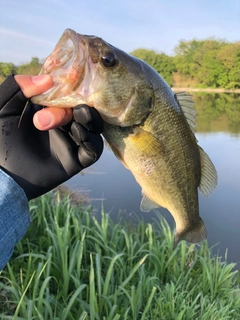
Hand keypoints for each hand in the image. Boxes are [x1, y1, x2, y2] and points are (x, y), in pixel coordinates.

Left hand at [0, 75, 103, 199]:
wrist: (2, 174)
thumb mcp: (3, 107)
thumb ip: (17, 88)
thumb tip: (47, 78)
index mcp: (48, 111)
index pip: (68, 95)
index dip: (71, 88)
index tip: (68, 83)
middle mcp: (63, 126)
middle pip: (82, 110)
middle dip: (77, 105)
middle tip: (64, 107)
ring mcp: (70, 143)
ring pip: (93, 127)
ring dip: (89, 119)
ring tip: (77, 115)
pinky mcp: (76, 161)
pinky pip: (94, 149)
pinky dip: (92, 139)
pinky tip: (78, 132)